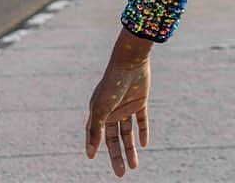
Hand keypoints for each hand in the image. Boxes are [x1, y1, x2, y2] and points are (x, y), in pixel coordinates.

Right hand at [85, 56, 150, 175]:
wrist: (130, 62)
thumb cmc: (112, 84)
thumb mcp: (101, 109)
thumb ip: (95, 131)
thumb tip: (90, 153)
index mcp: (99, 111)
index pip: (95, 134)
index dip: (94, 145)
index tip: (92, 158)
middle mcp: (112, 110)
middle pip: (114, 138)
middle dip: (117, 155)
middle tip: (121, 173)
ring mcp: (127, 106)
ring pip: (128, 133)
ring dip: (131, 149)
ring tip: (134, 166)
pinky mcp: (140, 101)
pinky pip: (141, 121)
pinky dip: (143, 132)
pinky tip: (144, 144)